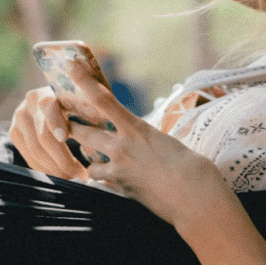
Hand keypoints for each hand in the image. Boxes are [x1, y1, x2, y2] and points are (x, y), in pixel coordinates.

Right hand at [8, 86, 87, 180]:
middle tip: (79, 174)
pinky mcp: (15, 131)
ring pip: (34, 149)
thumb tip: (96, 123)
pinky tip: (59, 174)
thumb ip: (94, 108)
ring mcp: (20, 116)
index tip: (65, 138)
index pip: (49, 107)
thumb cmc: (87, 100)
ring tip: (72, 176)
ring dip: (54, 168)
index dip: (56, 123)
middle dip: (62, 159)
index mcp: (51, 90)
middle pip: (42, 135)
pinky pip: (28, 156)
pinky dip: (44, 168)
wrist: (66, 96)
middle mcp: (31, 101)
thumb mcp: (93, 99)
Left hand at [64, 61, 228, 227]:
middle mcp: (123, 147)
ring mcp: (119, 171)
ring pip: (89, 161)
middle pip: (83, 132)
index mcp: (137, 128)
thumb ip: (148, 138)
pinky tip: (115, 183)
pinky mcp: (121, 191)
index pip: (103, 100)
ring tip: (99, 159)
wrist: (195, 198)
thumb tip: (142, 140)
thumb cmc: (193, 167)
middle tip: (69, 123)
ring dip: (91, 159)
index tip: (71, 66)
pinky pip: (104, 184)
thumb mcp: (168, 143)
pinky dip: (106, 182)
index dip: (83, 81)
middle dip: (72, 127)